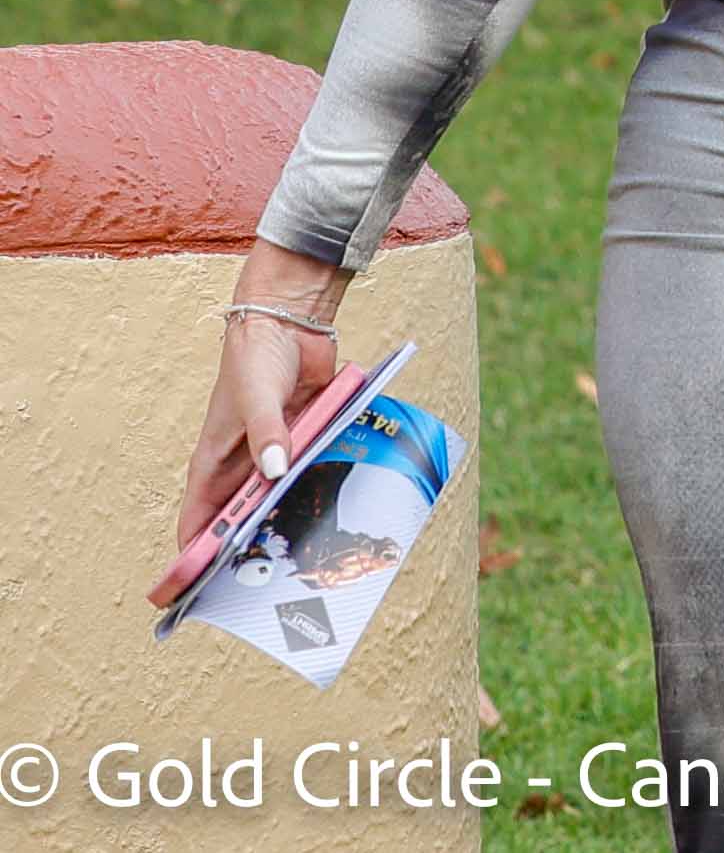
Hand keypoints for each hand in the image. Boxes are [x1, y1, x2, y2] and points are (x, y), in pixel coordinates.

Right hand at [162, 241, 342, 593]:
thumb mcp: (256, 399)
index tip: (194, 595)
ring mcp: (274, 455)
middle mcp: (242, 465)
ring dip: (287, 522)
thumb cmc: (254, 359)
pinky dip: (316, 491)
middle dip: (247, 552)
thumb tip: (275, 471)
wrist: (289, 322)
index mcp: (213, 462)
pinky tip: (335, 512)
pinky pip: (308, 474)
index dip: (194, 558)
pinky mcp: (302, 441)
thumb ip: (268, 434)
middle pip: (240, 520)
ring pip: (276, 502)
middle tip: (265, 589)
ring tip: (305, 562)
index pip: (197, 521)